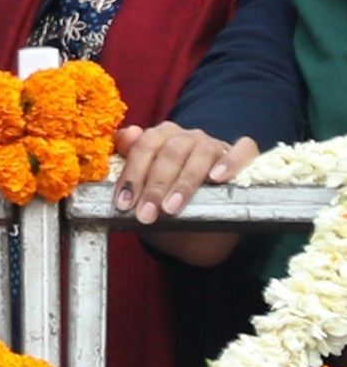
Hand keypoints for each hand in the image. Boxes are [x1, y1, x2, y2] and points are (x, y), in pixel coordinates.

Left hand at [114, 121, 254, 222]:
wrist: (198, 232)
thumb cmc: (167, 201)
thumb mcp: (144, 187)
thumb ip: (129, 157)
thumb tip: (128, 134)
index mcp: (161, 136)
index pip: (144, 146)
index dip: (132, 174)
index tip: (124, 203)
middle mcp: (187, 136)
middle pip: (170, 151)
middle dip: (155, 185)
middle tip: (146, 213)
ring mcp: (215, 144)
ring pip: (201, 152)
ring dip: (184, 182)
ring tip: (171, 207)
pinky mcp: (242, 155)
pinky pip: (243, 150)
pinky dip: (231, 161)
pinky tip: (217, 178)